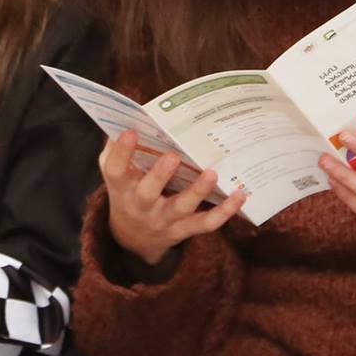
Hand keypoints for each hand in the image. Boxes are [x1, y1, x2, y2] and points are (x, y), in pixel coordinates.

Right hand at [98, 130, 247, 266]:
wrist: (133, 238)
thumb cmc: (127, 192)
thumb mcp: (116, 174)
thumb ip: (117, 149)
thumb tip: (126, 117)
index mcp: (122, 187)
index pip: (115, 171)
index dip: (121, 152)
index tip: (130, 131)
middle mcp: (141, 205)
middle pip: (148, 192)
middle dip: (160, 175)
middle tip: (172, 156)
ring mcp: (164, 219)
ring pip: (181, 208)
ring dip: (197, 191)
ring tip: (211, 173)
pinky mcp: (184, 228)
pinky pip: (206, 223)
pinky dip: (225, 211)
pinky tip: (240, 195)